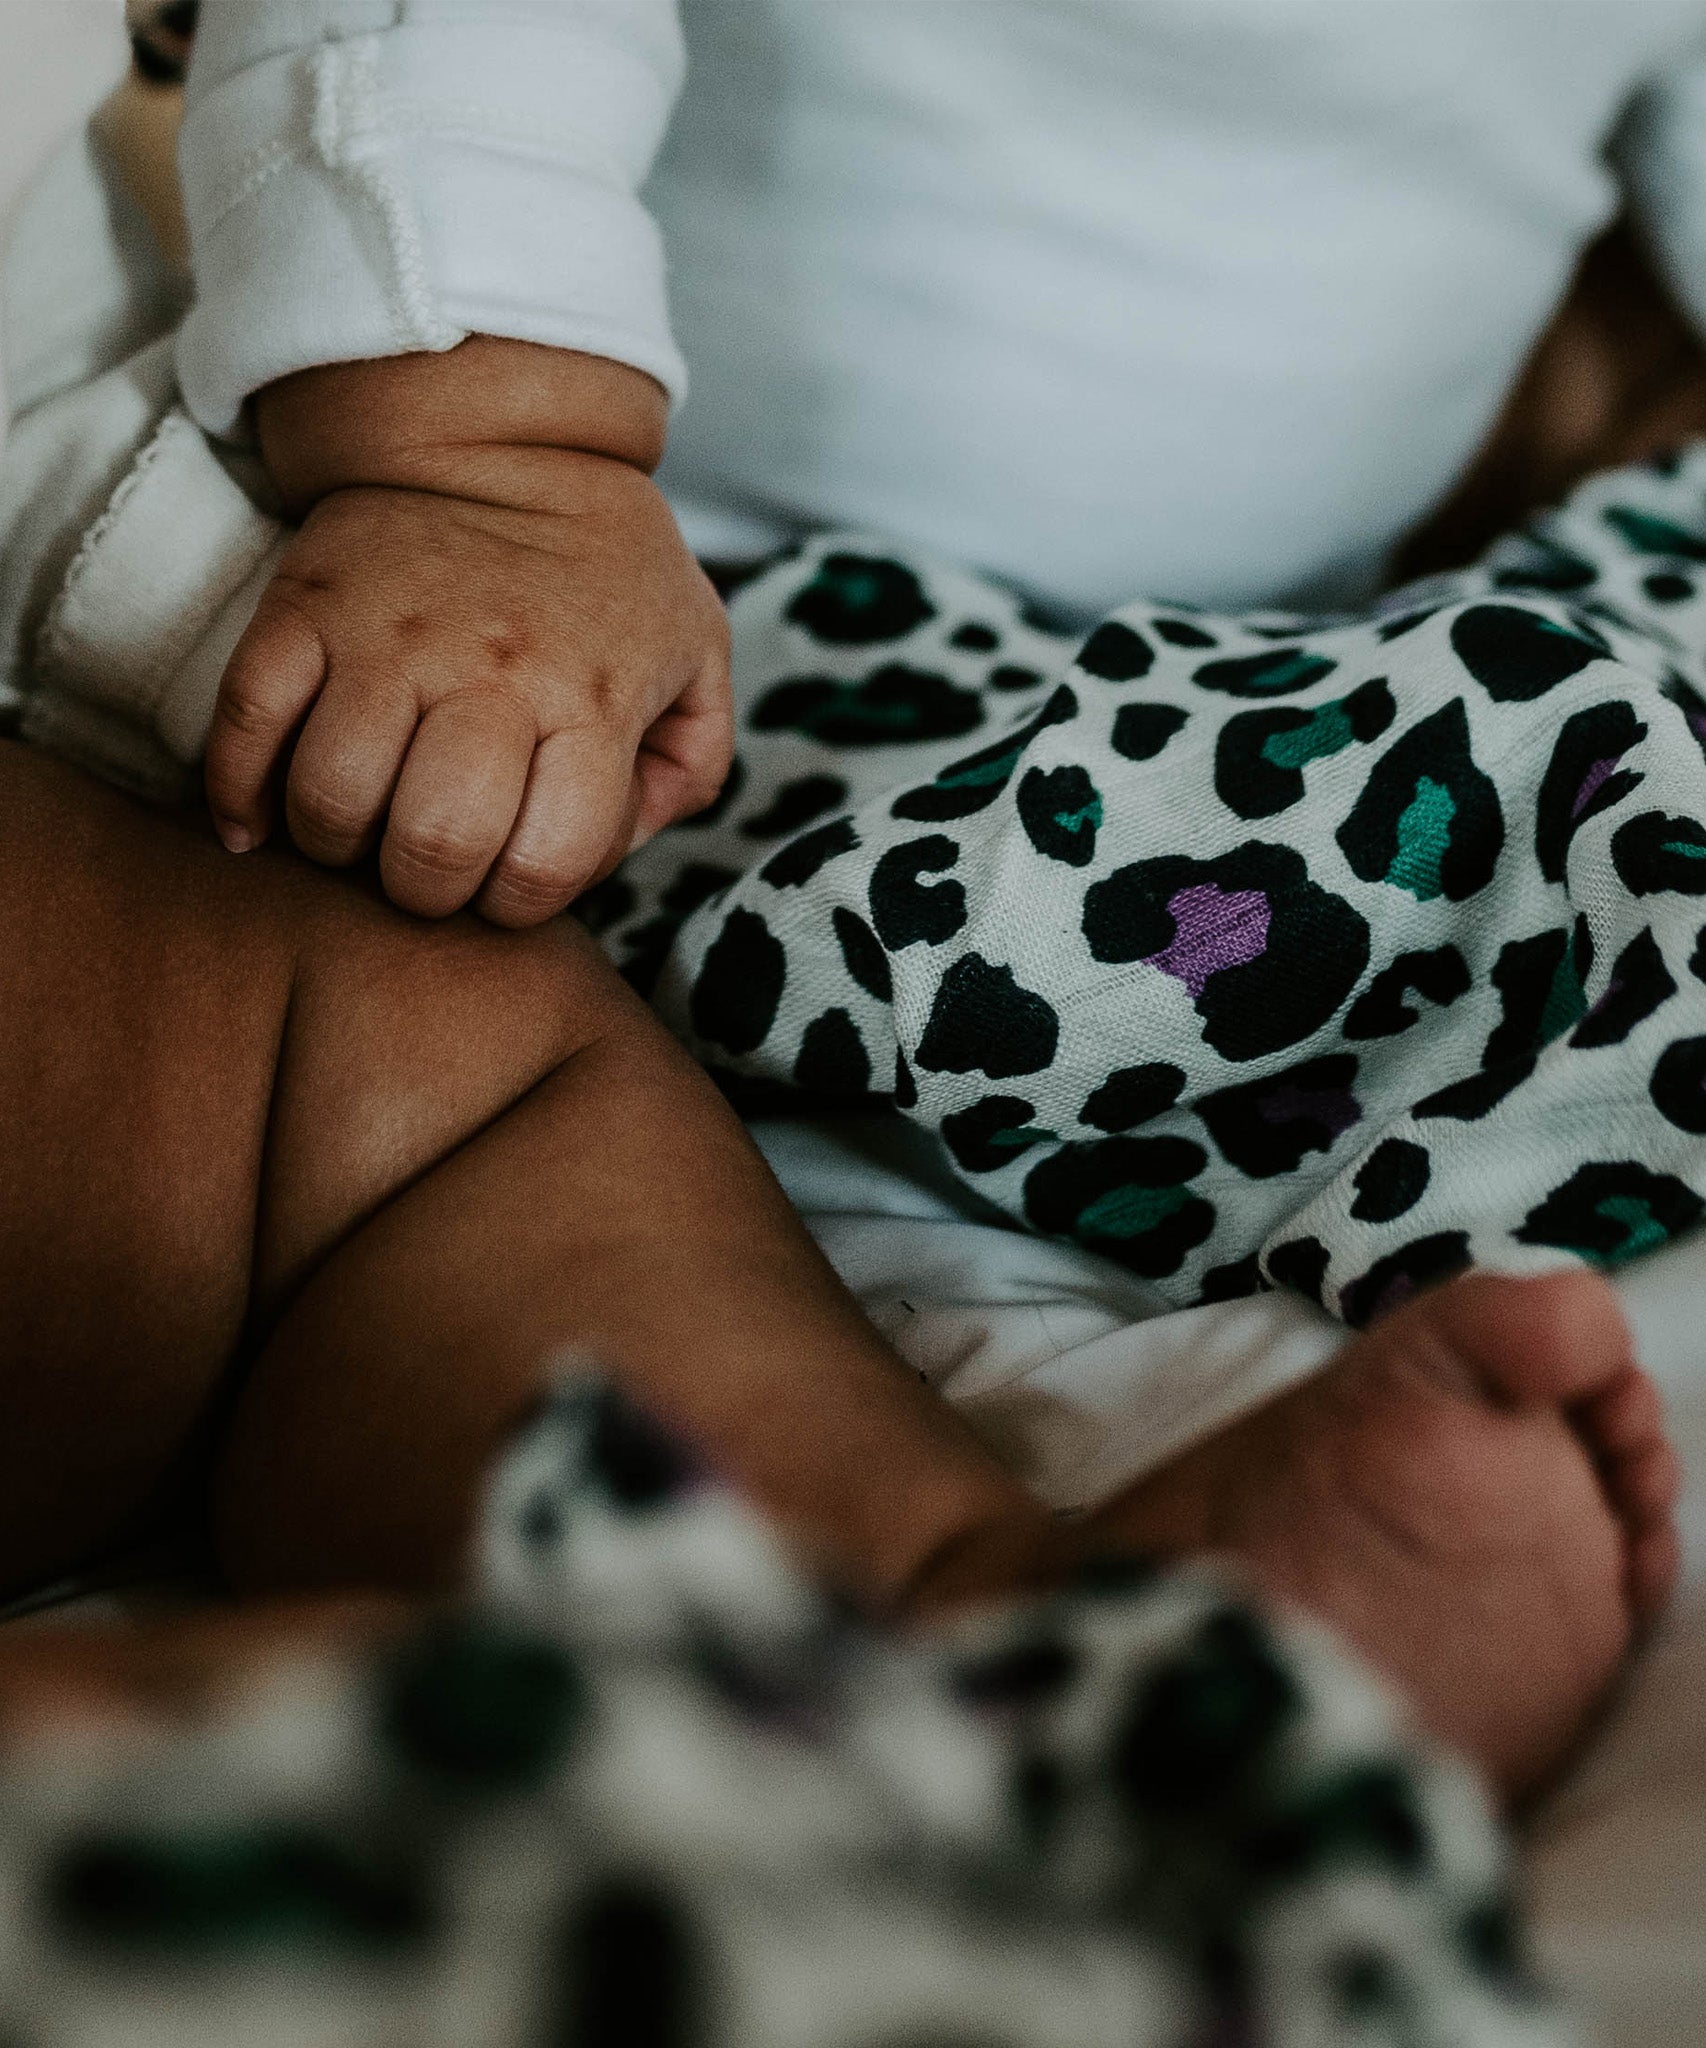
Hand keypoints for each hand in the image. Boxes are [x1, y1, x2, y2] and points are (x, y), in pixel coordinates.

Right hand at [205, 453, 731, 924]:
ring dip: (338, 845)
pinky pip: (245, 724)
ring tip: (363, 828)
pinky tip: (259, 824)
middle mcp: (490, 670)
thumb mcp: (696, 654)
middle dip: (428, 888)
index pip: (543, 863)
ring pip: (331, 798)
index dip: (521, 903)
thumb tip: (617, 850)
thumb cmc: (608, 570)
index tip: (510, 878)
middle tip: (430, 863)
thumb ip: (687, 766)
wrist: (503, 436)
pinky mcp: (304, 606)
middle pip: (432, 845)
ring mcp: (387, 637)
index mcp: (591, 697)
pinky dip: (238, 793)